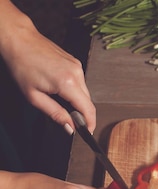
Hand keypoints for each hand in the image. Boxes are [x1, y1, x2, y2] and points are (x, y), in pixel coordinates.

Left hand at [0, 2, 95, 131]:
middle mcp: (77, 73)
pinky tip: (62, 91)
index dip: (90, 123)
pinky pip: (81, 83)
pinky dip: (75, 91)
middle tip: (72, 123)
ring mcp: (77, 66)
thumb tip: (69, 127)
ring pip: (85, 93)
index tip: (87, 133)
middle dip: (83, 115)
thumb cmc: (22, 64)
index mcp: (67, 83)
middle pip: (88, 102)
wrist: (19, 39)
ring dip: (78, 102)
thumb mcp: (34, 96)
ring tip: (63, 105)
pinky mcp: (75, 63)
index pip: (88, 109)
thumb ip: (55, 113)